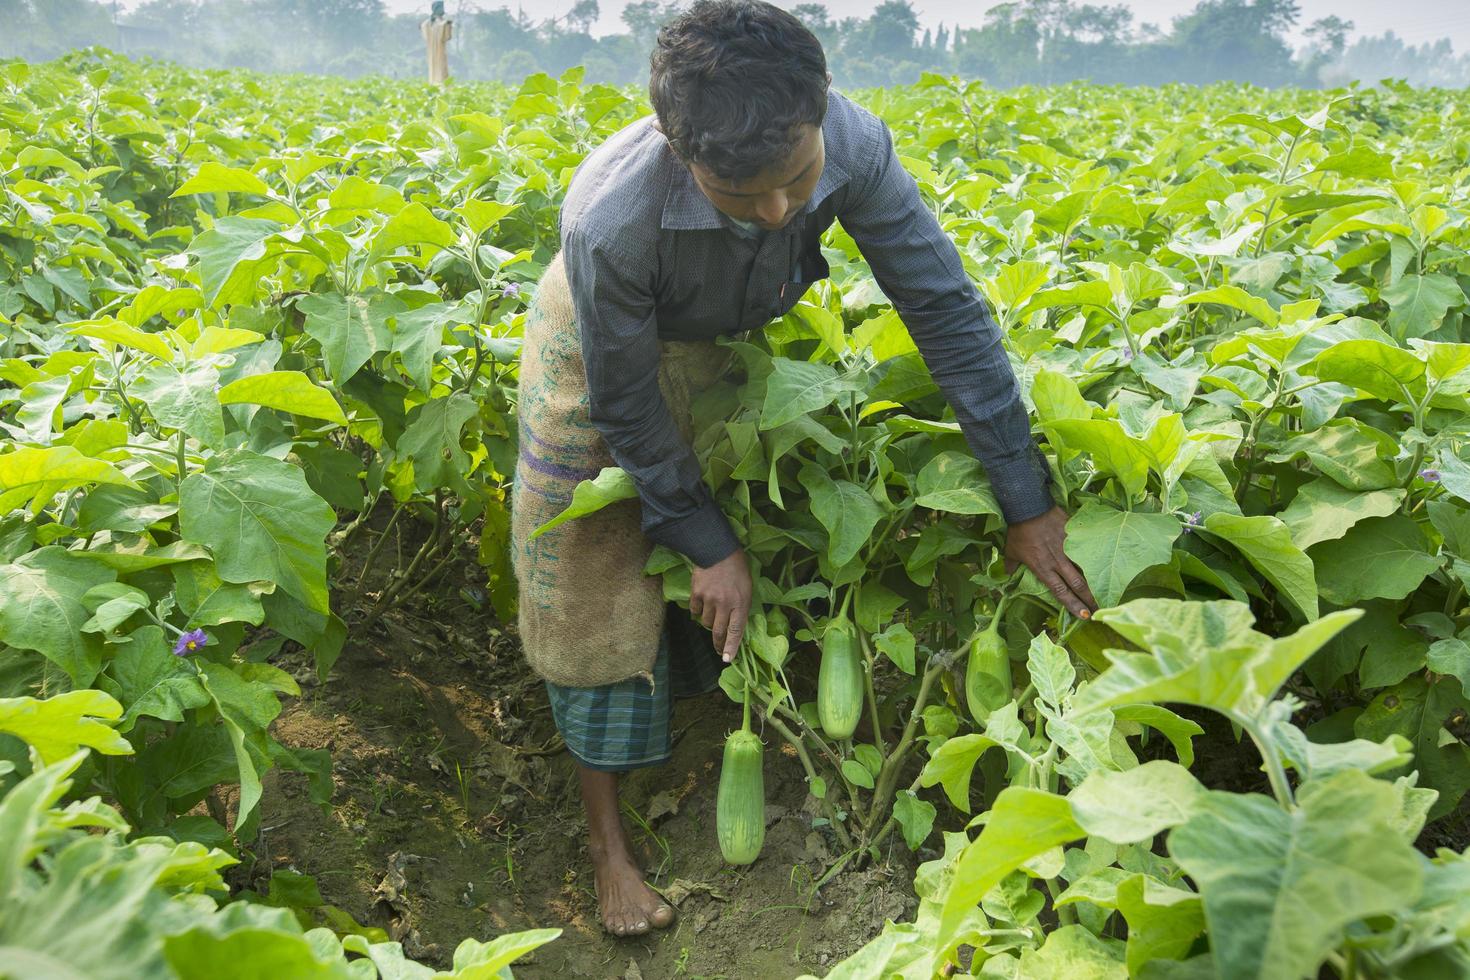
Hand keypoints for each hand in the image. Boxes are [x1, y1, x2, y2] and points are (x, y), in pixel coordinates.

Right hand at [690, 548, 752, 662]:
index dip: (731, 647)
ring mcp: (709, 599)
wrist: (717, 549)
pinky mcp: (696, 594)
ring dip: (708, 622)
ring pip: (705, 622)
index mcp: (741, 603)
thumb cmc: (737, 568)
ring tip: (713, 613)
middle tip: (718, 650)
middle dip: (718, 643)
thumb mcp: (747, 587)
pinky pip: (695, 611)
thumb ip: (741, 606)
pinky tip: (702, 604)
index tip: (726, 659)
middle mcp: (725, 604)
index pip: (736, 631)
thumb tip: (735, 625)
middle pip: (718, 631)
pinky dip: (698, 611)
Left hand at [1004, 506, 1097, 619]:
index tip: (1084, 616)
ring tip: (1107, 593)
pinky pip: (1087, 550)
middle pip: (1078, 584)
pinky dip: (1096, 560)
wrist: (1029, 506)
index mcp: (1042, 568)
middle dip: (1090, 599)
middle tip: (1101, 610)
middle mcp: (1057, 562)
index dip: (1073, 605)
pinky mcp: (1075, 536)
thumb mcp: (1011, 550)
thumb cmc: (1018, 530)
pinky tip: (1107, 566)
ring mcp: (1068, 549)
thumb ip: (1011, 565)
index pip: (1060, 592)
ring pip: (1086, 569)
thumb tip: (1007, 574)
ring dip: (1097, 582)